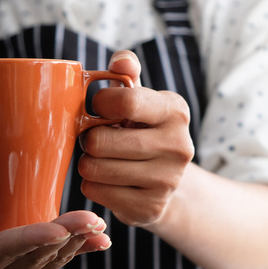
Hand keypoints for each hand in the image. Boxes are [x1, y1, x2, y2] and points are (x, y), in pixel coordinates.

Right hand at [0, 196, 110, 268]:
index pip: (5, 250)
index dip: (32, 240)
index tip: (56, 229)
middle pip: (36, 256)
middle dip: (66, 236)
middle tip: (91, 219)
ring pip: (52, 261)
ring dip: (78, 243)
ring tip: (97, 224)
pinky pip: (58, 262)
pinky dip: (82, 250)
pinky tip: (101, 241)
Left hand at [78, 50, 194, 225]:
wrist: (168, 180)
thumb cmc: (143, 130)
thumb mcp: (140, 99)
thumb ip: (127, 73)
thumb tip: (121, 61)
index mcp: (175, 111)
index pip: (125, 101)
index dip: (99, 104)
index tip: (99, 109)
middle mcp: (179, 146)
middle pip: (101, 140)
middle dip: (89, 139)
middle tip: (96, 140)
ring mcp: (167, 181)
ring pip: (95, 169)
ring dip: (88, 164)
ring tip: (102, 160)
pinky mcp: (151, 208)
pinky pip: (96, 192)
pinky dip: (92, 186)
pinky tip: (107, 181)